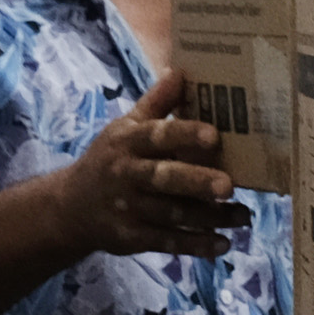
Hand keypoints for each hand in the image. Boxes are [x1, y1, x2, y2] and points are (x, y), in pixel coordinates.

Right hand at [51, 106, 241, 261]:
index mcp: (127, 142)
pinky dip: (196, 245)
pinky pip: (167, 242)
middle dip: (196, 181)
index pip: (157, 135)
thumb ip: (155, 103)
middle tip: (229, 185)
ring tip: (244, 216)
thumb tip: (181, 69)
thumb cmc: (109, 160)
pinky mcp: (131, 237)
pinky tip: (223, 244)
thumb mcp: (124, 128)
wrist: (69, 207)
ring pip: (172, 214)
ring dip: (210, 218)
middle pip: (163, 178)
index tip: (214, 135)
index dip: (184, 134)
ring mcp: (128, 208)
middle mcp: (126, 174)